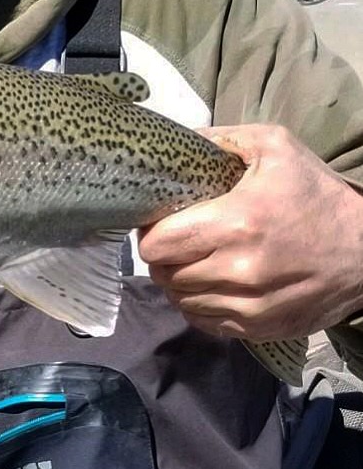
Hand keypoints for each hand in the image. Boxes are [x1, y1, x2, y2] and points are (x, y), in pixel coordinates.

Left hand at [139, 123, 362, 340]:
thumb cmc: (317, 195)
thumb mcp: (275, 147)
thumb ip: (219, 139)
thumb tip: (173, 144)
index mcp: (236, 222)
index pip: (157, 244)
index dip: (151, 233)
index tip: (161, 223)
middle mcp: (239, 270)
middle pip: (163, 274)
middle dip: (164, 257)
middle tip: (179, 241)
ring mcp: (251, 305)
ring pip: (181, 300)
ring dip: (180, 282)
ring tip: (196, 262)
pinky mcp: (260, 328)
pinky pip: (205, 322)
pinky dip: (200, 305)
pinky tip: (213, 285)